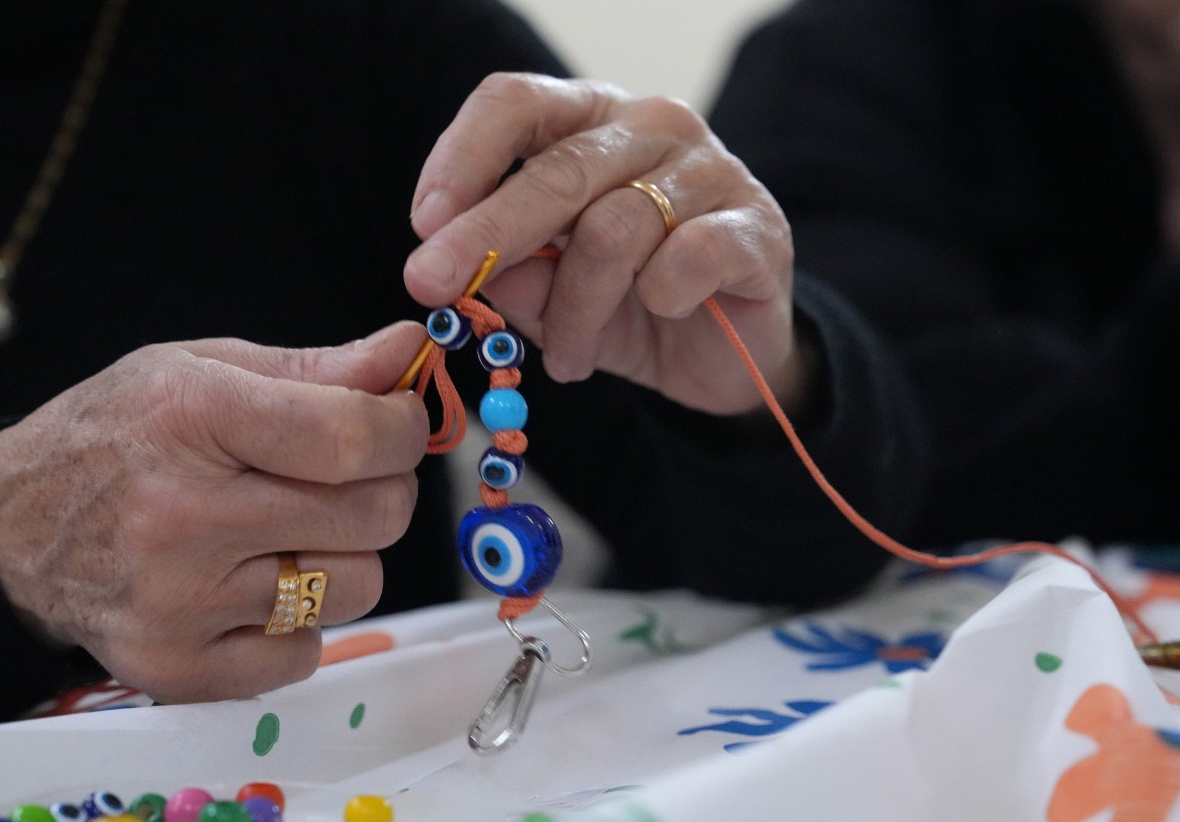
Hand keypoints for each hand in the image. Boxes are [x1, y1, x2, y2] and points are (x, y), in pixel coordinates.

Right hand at [0, 323, 428, 703]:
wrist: (7, 532)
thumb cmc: (119, 437)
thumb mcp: (201, 371)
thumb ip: (316, 368)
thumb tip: (408, 352)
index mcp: (191, 416)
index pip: (354, 438)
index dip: (402, 431)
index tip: (398, 426)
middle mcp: (184, 514)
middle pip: (375, 516)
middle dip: (382, 490)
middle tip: (346, 481)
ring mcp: (179, 600)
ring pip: (357, 587)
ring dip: (344, 558)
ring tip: (289, 535)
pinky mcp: (177, 666)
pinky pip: (306, 652)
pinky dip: (298, 623)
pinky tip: (252, 588)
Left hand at [404, 74, 807, 417]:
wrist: (729, 359)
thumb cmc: (632, 309)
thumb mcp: (552, 297)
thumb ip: (512, 274)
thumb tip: (461, 268)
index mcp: (592, 123)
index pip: (516, 103)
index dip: (462, 155)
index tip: (423, 221)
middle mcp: (653, 128)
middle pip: (557, 170)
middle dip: (485, 234)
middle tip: (430, 284)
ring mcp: (711, 171)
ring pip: (614, 230)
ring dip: (576, 310)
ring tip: (567, 361)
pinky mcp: (756, 227)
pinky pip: (688, 257)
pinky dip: (659, 297)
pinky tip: (659, 316)